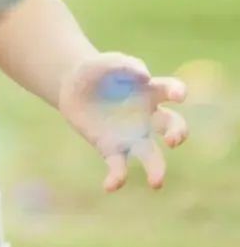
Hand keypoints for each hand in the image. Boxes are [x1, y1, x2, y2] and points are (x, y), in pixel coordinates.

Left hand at [58, 52, 187, 191]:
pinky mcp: (112, 148)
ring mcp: (131, 135)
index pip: (171, 90)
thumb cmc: (94, 71)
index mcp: (148, 91)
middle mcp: (147, 117)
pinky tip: (110, 186)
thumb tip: (145, 76)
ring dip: (157, 170)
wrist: (70, 86)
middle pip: (173, 127)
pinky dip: (117, 178)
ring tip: (156, 182)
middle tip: (172, 140)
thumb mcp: (104, 61)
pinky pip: (119, 167)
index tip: (177, 94)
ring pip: (152, 156)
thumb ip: (124, 63)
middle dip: (178, 134)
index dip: (178, 91)